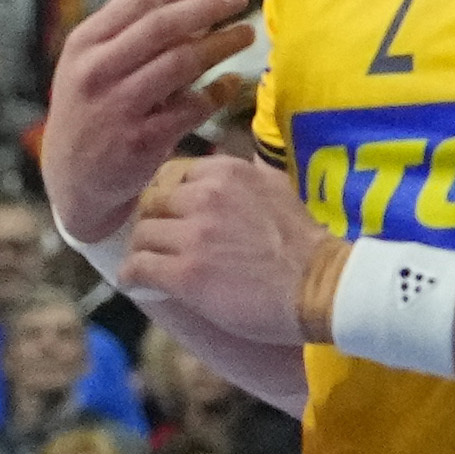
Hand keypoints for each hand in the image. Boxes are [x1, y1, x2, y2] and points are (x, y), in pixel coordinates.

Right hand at [40, 0, 262, 246]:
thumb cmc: (93, 111)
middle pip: (163, 25)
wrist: (73, 181)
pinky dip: (218, 92)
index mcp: (83, 44)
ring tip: (247, 33)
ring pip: (181, 62)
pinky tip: (232, 82)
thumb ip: (130, 34)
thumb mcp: (91, 67)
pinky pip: (192, 108)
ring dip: (221, 43)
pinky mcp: (140, 142)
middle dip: (208, 5)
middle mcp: (96, 72)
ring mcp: (117, 108)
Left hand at [117, 149, 325, 352]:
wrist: (322, 286)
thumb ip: (245, 175)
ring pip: (142, 235)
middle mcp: (205, 195)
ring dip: (142, 252)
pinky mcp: (186, 272)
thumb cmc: (304, 243)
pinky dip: (132, 277)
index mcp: (227, 171)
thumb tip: (226, 168)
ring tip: (148, 267)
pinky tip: (137, 284)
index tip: (168, 217)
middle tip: (156, 245)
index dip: (166, 199)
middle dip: (153, 225)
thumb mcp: (275, 188)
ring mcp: (193, 234)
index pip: (172, 174)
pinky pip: (138, 268)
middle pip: (152, 203)